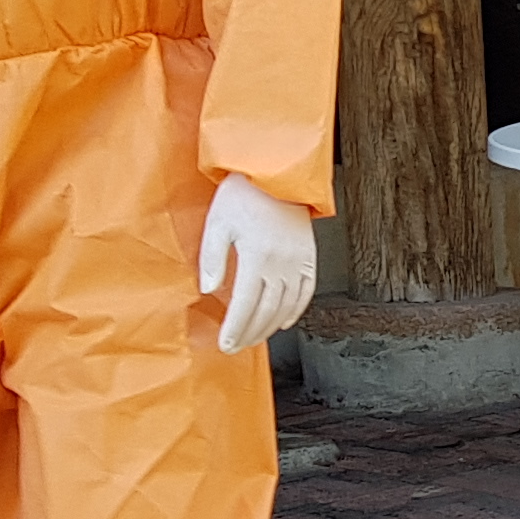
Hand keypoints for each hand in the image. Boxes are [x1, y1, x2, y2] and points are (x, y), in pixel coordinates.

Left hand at [197, 174, 318, 354]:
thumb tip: (210, 289)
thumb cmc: (244, 193)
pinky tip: (283, 322)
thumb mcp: (217, 222)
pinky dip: (295, 311)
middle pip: (266, 310)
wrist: (277, 171)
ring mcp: (299, 261)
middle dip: (250, 333)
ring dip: (269, 327)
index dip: (235, 328)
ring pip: (286, 306)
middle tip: (236, 347)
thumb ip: (212, 258)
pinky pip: (306, 292)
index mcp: (258, 256)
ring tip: (255, 338)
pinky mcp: (309, 257)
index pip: (245, 303)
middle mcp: (282, 263)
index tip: (226, 344)